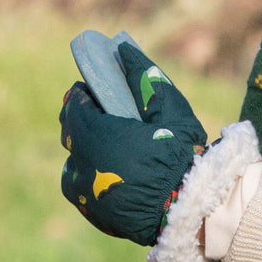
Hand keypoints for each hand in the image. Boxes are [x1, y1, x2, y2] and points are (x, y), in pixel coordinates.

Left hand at [60, 44, 207, 245]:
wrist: (189, 209)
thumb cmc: (181, 152)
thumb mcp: (169, 107)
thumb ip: (143, 76)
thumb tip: (123, 48)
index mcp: (96, 135)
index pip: (74, 106)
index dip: (84, 95)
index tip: (98, 89)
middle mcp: (81, 164)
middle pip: (72, 133)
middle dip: (86, 120)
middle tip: (109, 115)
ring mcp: (83, 193)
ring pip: (76, 163)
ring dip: (89, 150)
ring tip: (118, 147)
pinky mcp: (92, 212)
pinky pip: (84, 187)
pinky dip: (95, 175)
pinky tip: (120, 171)